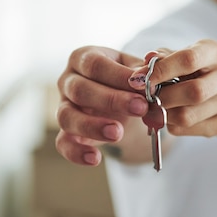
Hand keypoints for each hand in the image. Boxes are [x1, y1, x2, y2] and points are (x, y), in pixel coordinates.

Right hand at [55, 46, 148, 165]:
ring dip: (92, 126)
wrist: (124, 102)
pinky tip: (95, 158)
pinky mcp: (66, 132)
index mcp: (84, 58)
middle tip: (140, 108)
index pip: (95, 64)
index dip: (118, 75)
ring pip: (67, 116)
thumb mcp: (137, 70)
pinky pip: (63, 143)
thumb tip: (152, 64)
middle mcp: (68, 81)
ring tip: (118, 133)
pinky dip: (77, 152)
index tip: (144, 86)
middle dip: (111, 100)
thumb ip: (145, 69)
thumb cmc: (129, 79)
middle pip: (80, 89)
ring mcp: (64, 106)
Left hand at [128, 39, 216, 137]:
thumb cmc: (188, 68)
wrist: (214, 88)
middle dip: (163, 97)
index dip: (161, 71)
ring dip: (164, 115)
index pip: (189, 60)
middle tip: (144, 99)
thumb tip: (146, 61)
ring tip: (151, 109)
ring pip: (190, 116)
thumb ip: (161, 58)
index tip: (137, 80)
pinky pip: (190, 129)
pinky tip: (167, 117)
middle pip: (194, 92)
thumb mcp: (176, 56)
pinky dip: (172, 126)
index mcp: (215, 51)